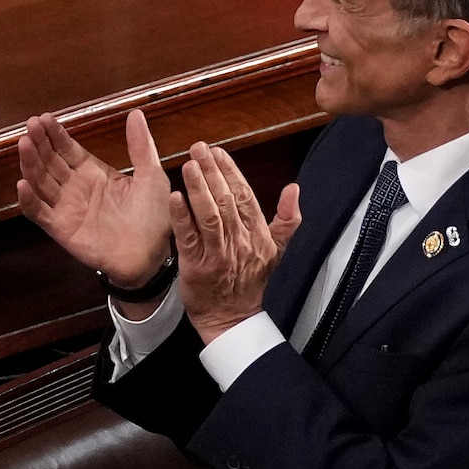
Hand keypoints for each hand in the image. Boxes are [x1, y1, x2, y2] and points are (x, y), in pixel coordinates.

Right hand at [15, 105, 178, 292]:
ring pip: (40, 181)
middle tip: (31, 125)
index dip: (55, 134)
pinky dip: (28, 199)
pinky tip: (23, 184)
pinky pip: (38, 212)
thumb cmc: (153, 218)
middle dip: (39, 143)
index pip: (68, 149)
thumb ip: (140, 147)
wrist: (150, 257)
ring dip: (30, 163)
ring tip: (25, 144)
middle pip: (50, 161)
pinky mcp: (59, 228)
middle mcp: (75, 188)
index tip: (45, 118)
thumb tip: (136, 113)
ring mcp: (65, 207)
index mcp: (94, 174)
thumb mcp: (151, 177)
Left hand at [170, 139, 295, 338]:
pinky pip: (189, 238)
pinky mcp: (197, 266)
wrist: (233, 319)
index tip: (218, 152)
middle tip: (199, 148)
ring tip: (188, 165)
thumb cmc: (250, 282)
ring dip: (198, 188)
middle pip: (227, 200)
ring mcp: (219, 254)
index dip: (231, 172)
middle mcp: (240, 241)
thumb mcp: (277, 251)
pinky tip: (173, 197)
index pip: (245, 196)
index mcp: (258, 235)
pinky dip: (181, 216)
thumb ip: (287, 220)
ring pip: (210, 215)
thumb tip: (294, 188)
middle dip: (212, 172)